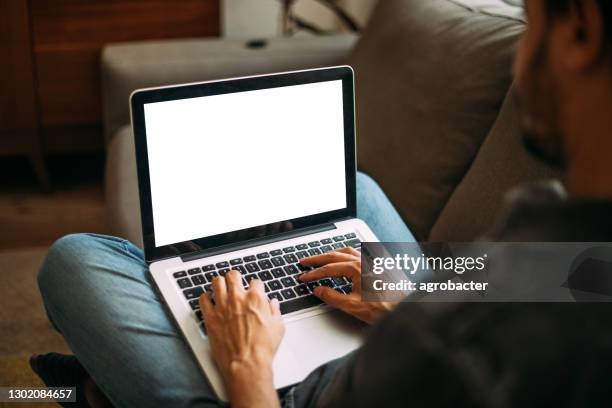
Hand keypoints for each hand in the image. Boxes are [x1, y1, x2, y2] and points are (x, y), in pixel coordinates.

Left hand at [200, 270, 283, 407]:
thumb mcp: (278, 327)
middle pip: (233, 275)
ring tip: (221, 288)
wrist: (246, 364)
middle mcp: (238, 298)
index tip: (254, 291)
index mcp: (256, 298)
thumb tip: (273, 304)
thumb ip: (275, 311)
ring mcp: (222, 306)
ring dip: (220, 283)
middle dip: (235, 278)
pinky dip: (205, 297)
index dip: (255, 286)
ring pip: (217, 282)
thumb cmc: (262, 348)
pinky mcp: (210, 317)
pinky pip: (203, 299)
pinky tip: (209, 300)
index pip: (255, 281)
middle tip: (235, 283)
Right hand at [298, 247, 396, 323]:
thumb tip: (318, 291)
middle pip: (334, 255)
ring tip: (321, 257)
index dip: (313, 273)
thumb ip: (332, 297)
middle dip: (317, 258)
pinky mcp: (376, 266)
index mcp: (356, 269)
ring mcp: (370, 262)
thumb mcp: (352, 305)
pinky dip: (345, 254)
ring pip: (346, 251)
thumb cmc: (382, 308)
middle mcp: (363, 261)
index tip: (303, 277)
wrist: (402, 310)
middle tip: (305, 261)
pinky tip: (343, 258)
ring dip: (331, 253)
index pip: (328, 269)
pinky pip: (357, 254)